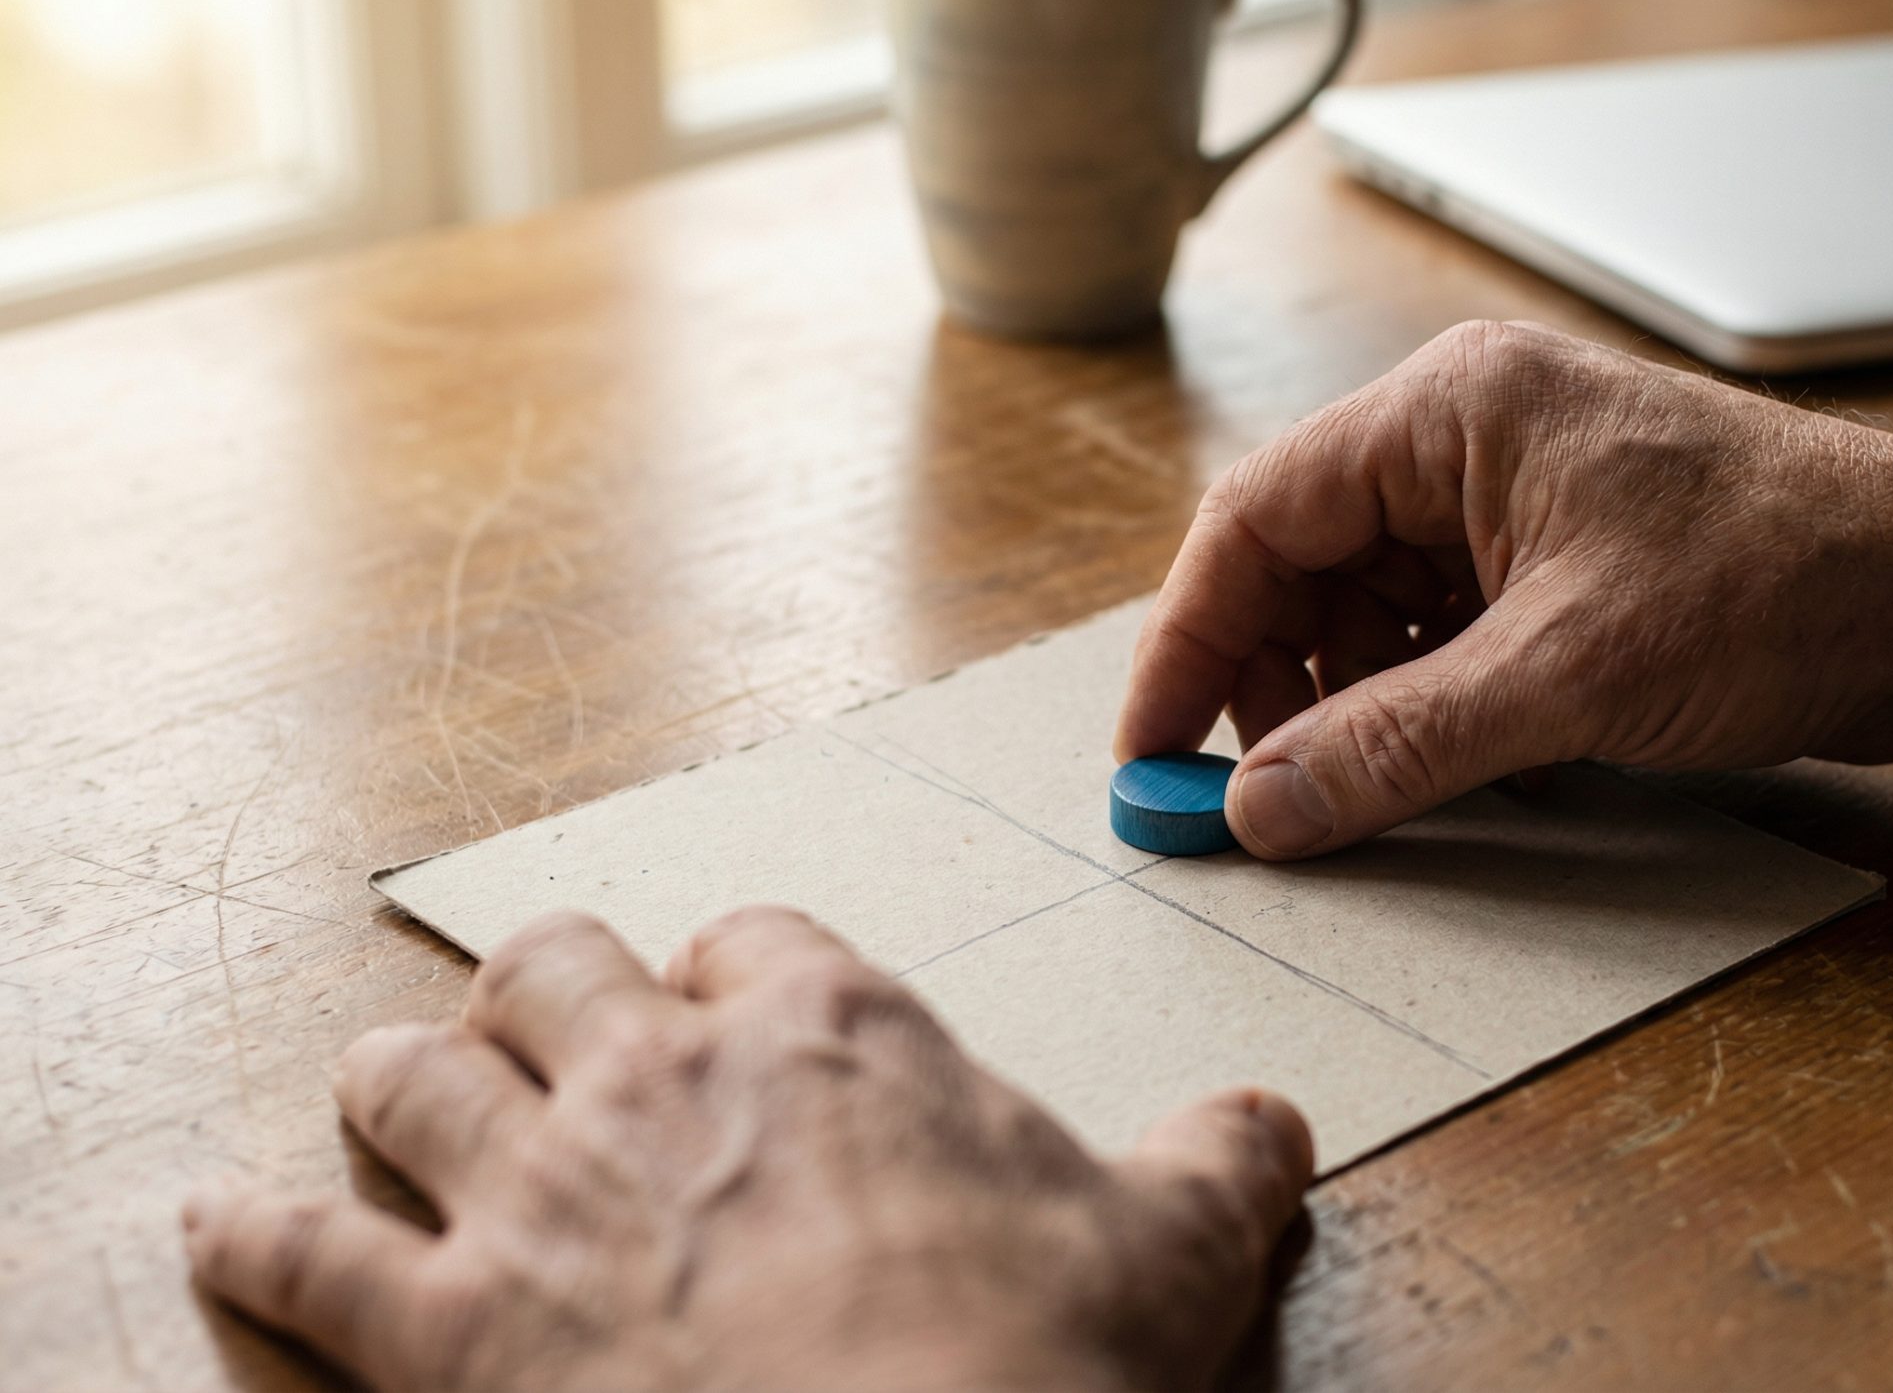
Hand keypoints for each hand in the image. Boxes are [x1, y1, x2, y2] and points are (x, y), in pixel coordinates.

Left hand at [184, 907, 1313, 1392]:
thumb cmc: (1038, 1364)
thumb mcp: (1179, 1247)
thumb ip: (1224, 1160)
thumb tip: (1273, 1121)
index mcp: (829, 1033)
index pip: (749, 938)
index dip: (739, 976)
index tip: (745, 1016)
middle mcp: (662, 1080)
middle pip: (555, 968)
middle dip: (551, 992)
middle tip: (562, 1034)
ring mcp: (540, 1197)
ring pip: (414, 1076)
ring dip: (403, 1081)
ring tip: (400, 1093)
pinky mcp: (446, 1334)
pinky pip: (304, 1258)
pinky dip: (252, 1238)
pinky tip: (223, 1224)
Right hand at [1117, 321, 1892, 857]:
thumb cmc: (1782, 585)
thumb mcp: (1564, 680)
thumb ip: (1393, 744)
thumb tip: (1260, 807)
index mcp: (1451, 411)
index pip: (1258, 518)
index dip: (1187, 642)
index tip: (1148, 755)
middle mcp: (1472, 440)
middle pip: (1305, 565)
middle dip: (1271, 684)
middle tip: (1258, 798)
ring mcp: (1521, 504)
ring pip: (1373, 611)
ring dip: (1352, 706)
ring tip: (1368, 789)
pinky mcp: (1566, 568)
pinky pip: (1444, 637)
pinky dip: (1425, 708)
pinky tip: (1451, 768)